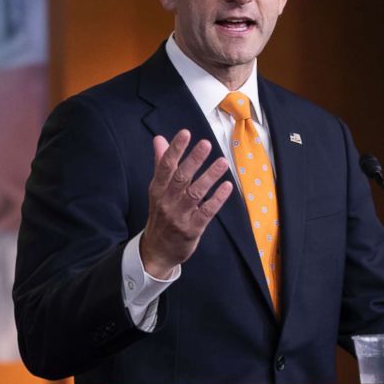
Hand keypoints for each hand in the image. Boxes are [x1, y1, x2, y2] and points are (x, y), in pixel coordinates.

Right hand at [140, 130, 233, 278]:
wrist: (157, 250)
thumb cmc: (160, 215)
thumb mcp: (157, 190)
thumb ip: (161, 163)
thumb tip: (159, 139)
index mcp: (157, 189)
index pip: (165, 166)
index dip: (175, 149)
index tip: (185, 133)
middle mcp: (167, 202)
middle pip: (181, 178)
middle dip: (194, 160)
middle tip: (206, 144)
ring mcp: (180, 216)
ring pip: (195, 193)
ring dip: (210, 176)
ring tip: (223, 162)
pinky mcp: (192, 229)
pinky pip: (206, 212)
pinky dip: (217, 199)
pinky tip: (227, 186)